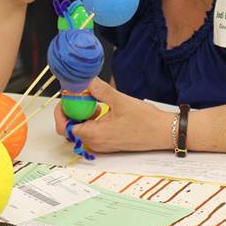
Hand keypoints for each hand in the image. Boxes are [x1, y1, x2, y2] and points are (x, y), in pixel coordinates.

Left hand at [53, 78, 173, 152]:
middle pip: (70, 129)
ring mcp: (101, 145)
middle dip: (71, 111)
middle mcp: (95, 143)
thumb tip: (86, 80)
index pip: (64, 126)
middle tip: (78, 96)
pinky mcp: (108, 143)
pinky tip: (101, 109)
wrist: (164, 132)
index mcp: (94, 134)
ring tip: (92, 101)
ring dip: (81, 115)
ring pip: (80, 130)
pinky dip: (91, 120)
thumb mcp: (120, 100)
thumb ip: (100, 90)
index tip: (66, 98)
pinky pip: (91, 132)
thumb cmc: (146, 121)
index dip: (61, 111)